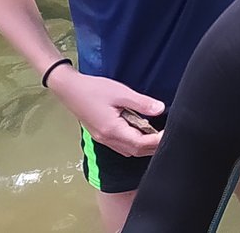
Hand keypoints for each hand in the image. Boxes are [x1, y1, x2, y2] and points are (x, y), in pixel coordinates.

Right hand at [47, 66, 164, 157]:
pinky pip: (121, 146)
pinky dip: (134, 143)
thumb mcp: (120, 92)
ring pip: (129, 150)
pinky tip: (141, 132)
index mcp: (113, 130)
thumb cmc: (93, 89)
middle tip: (168, 136)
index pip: (141, 143)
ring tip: (157, 135)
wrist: (69, 89)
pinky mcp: (101, 135)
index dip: (157, 141)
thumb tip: (160, 109)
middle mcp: (108, 139)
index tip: (170, 134)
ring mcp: (103, 139)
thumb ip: (141, 103)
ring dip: (144, 146)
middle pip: (136, 151)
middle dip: (153, 146)